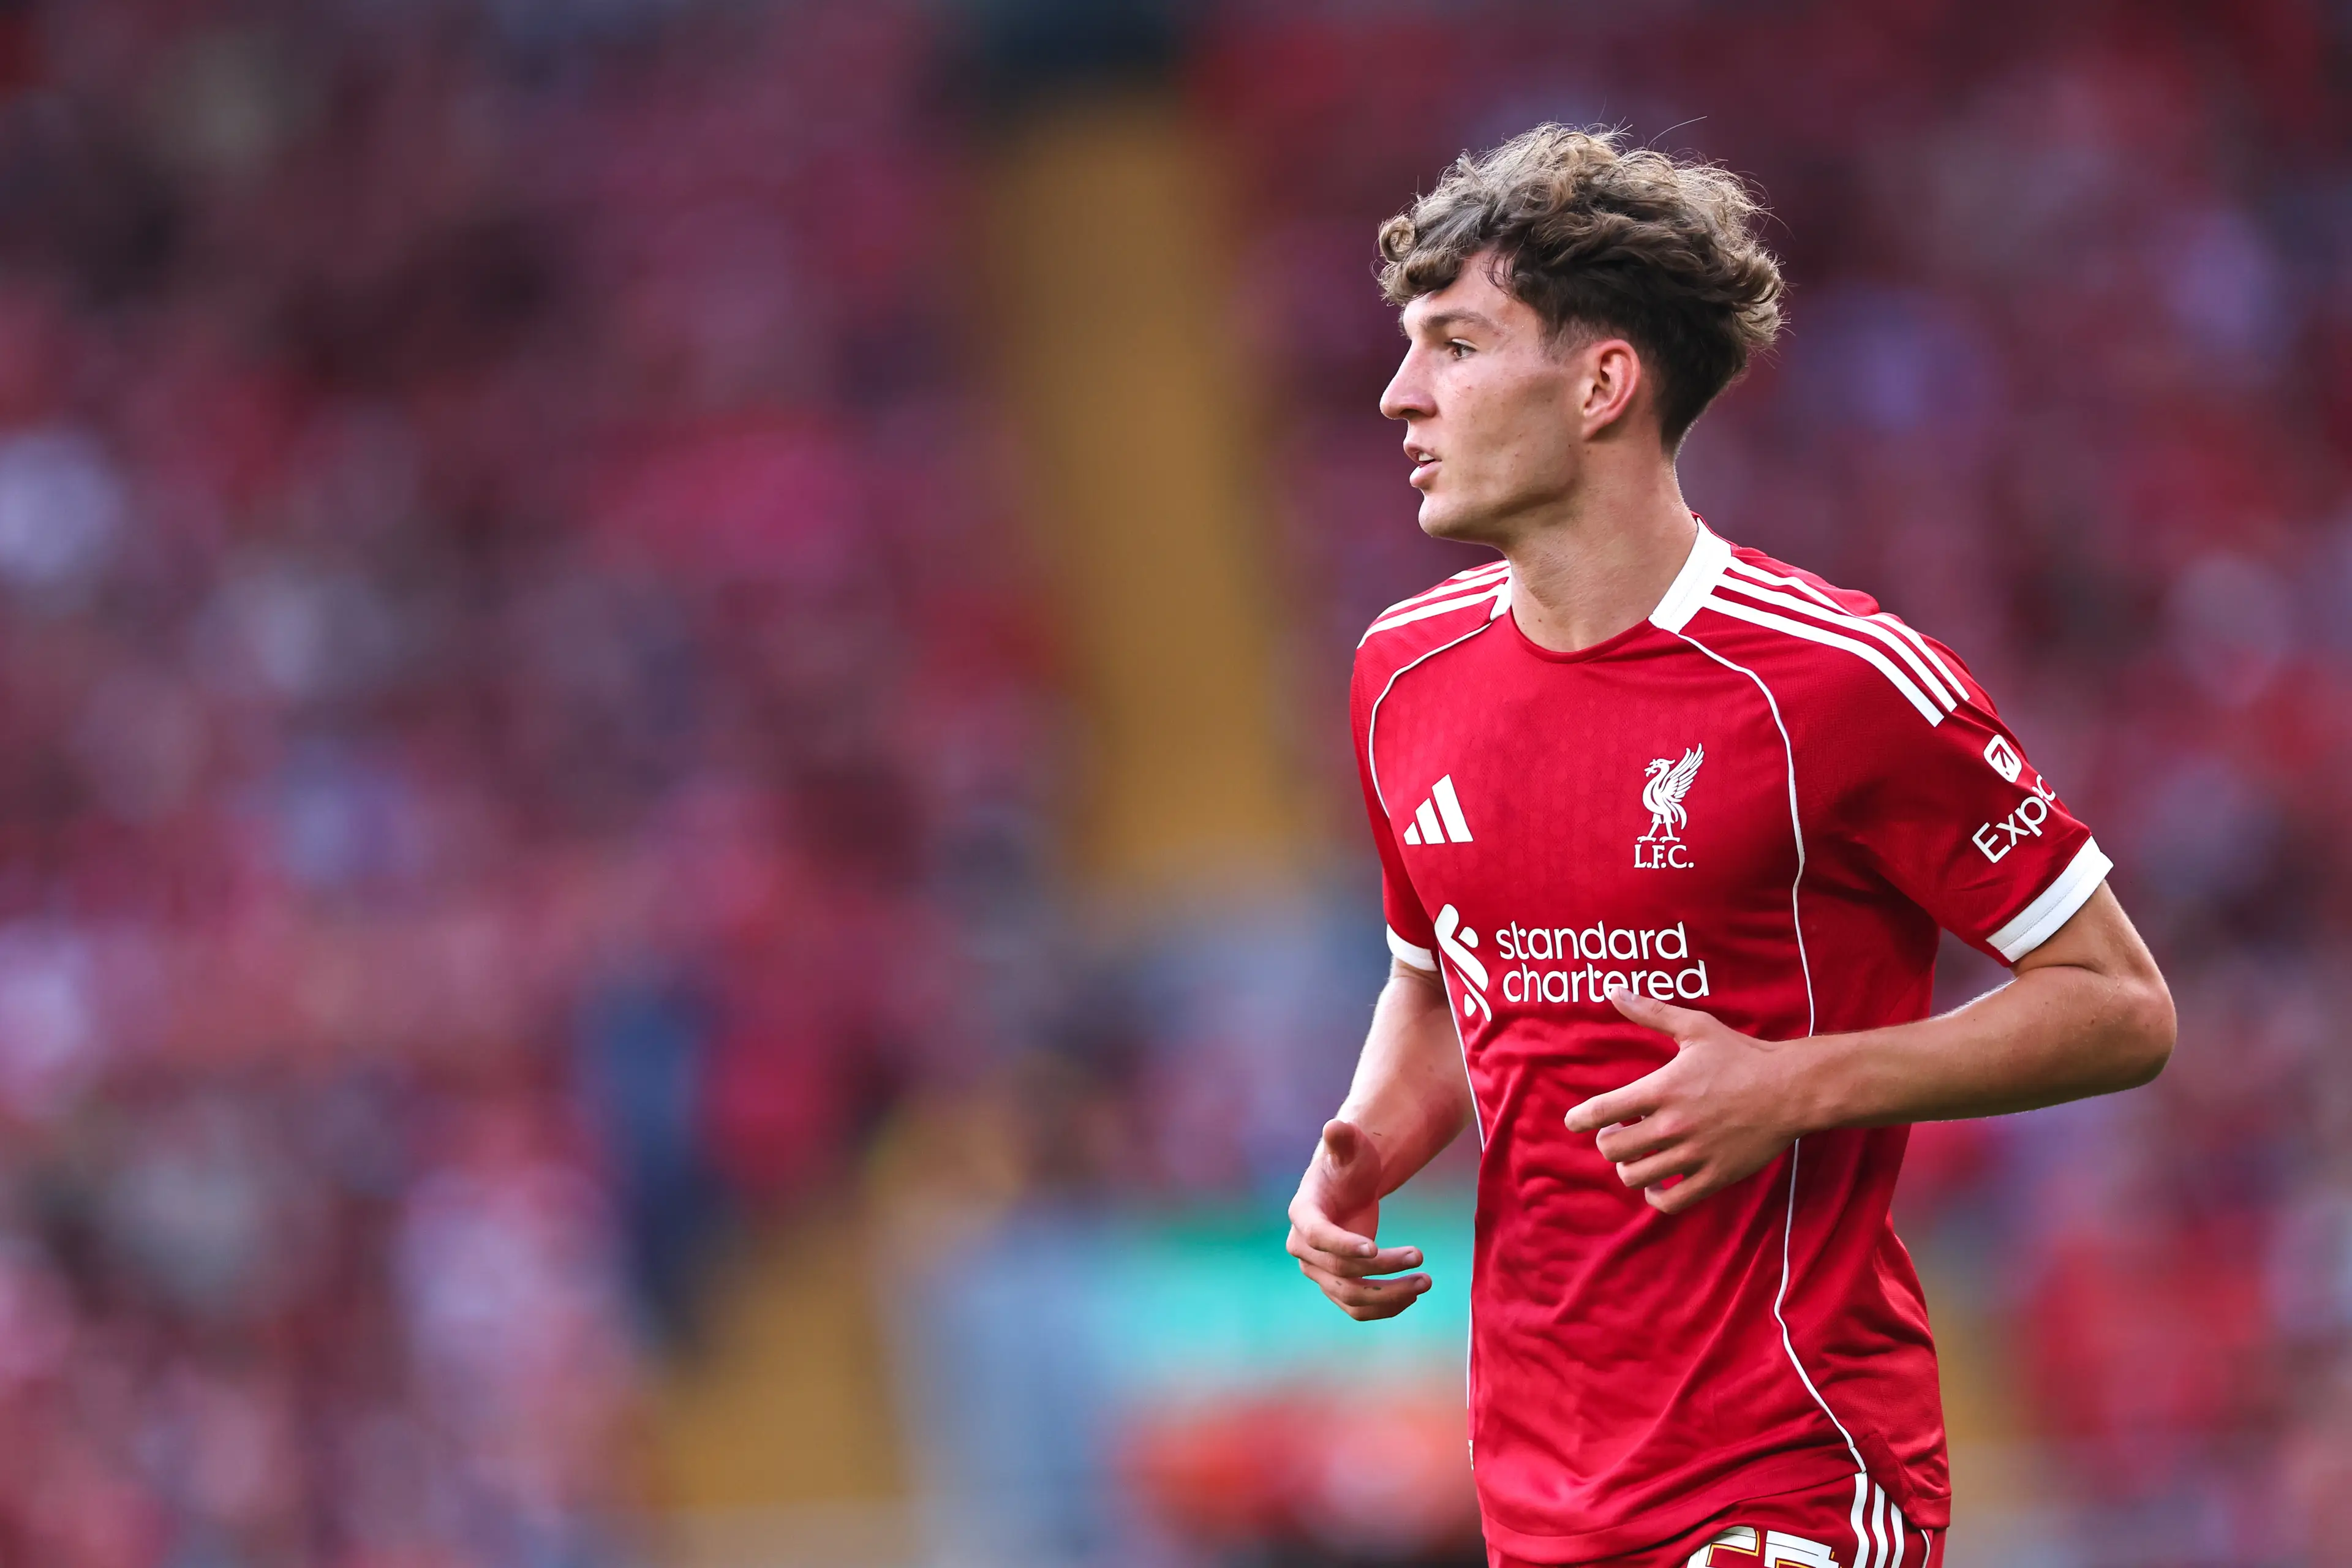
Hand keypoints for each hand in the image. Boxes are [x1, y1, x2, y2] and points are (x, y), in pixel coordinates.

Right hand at [1286, 1119, 1430, 1318]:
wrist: (1349, 1184)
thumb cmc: (1350, 1162)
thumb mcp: (1350, 1146)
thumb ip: (1343, 1138)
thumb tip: (1335, 1126)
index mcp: (1302, 1213)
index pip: (1317, 1236)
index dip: (1342, 1245)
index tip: (1374, 1249)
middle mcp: (1303, 1247)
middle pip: (1340, 1271)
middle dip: (1383, 1268)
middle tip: (1421, 1257)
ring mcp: (1318, 1269)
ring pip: (1349, 1296)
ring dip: (1388, 1295)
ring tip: (1426, 1282)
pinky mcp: (1336, 1284)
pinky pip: (1356, 1307)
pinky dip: (1385, 1307)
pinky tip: (1413, 1295)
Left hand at [1562, 992, 1807, 1214]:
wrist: (1791, 1089)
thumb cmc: (1742, 1056)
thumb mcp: (1695, 1027)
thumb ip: (1651, 1012)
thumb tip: (1614, 990)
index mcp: (1662, 1090)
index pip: (1601, 1110)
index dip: (1579, 1119)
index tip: (1575, 1121)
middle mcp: (1673, 1126)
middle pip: (1613, 1149)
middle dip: (1607, 1141)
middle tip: (1618, 1131)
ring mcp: (1694, 1155)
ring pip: (1636, 1177)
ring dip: (1629, 1166)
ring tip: (1638, 1153)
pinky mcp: (1715, 1176)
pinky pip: (1671, 1201)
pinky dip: (1656, 1197)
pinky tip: (1657, 1183)